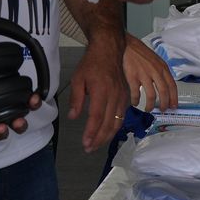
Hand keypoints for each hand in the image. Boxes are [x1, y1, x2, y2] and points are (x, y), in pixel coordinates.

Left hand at [65, 37, 129, 151]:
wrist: (109, 50)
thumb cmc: (91, 63)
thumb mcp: (78, 78)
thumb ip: (76, 99)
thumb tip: (73, 117)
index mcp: (101, 91)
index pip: (97, 117)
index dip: (92, 133)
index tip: (86, 144)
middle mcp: (114, 96)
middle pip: (108, 123)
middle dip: (99, 139)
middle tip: (89, 149)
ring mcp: (122, 96)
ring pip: (117, 121)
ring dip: (108, 136)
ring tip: (97, 144)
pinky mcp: (126, 96)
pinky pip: (122, 115)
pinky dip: (115, 127)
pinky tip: (108, 132)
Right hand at [123, 33, 178, 111]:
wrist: (127, 45)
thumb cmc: (141, 53)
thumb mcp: (155, 61)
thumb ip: (160, 73)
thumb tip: (164, 88)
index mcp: (162, 68)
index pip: (172, 86)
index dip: (174, 98)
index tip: (174, 106)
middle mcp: (155, 71)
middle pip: (164, 92)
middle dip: (164, 104)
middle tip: (163, 110)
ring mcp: (144, 74)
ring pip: (151, 95)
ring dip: (150, 105)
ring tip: (149, 109)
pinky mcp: (133, 76)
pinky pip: (136, 93)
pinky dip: (136, 100)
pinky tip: (135, 102)